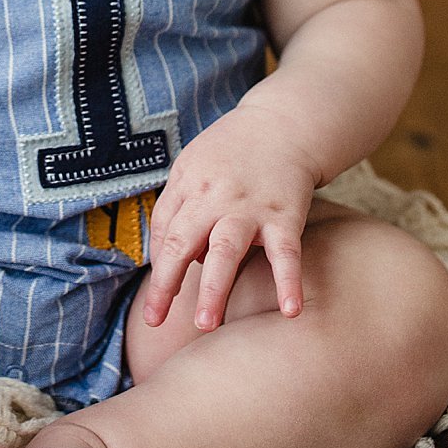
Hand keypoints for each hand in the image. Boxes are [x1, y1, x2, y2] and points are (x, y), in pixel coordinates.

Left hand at [141, 106, 320, 330]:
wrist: (283, 123)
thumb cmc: (230, 152)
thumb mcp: (192, 166)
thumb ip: (178, 208)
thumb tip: (176, 260)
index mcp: (188, 185)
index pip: (164, 231)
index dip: (158, 267)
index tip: (154, 306)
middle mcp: (213, 197)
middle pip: (182, 241)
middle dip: (167, 283)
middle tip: (155, 322)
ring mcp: (249, 207)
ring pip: (226, 250)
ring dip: (215, 288)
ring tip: (206, 324)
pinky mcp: (285, 214)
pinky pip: (286, 252)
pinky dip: (289, 281)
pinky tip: (292, 311)